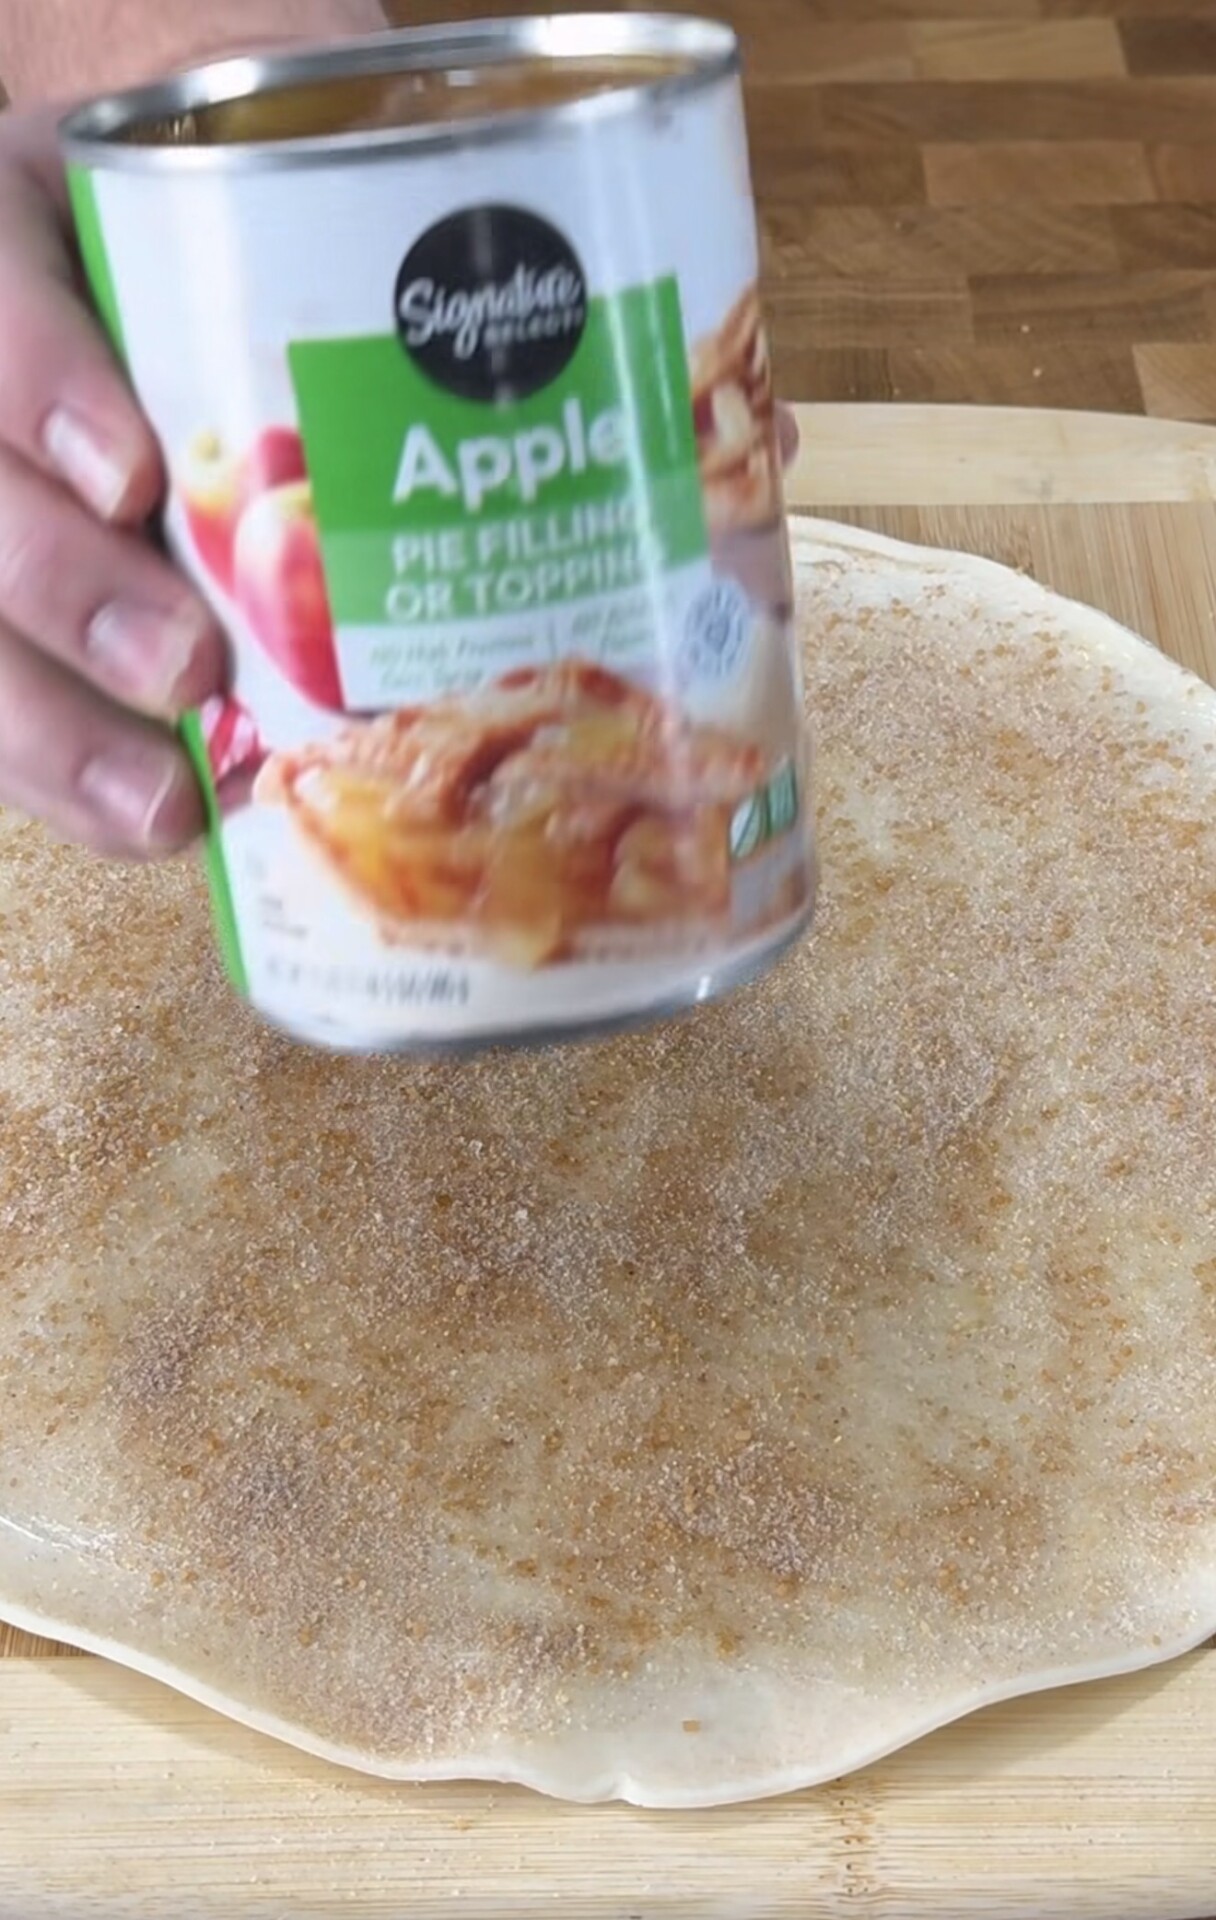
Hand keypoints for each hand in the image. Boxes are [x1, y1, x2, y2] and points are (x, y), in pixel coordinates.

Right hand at [0, 105, 225, 857]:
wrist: (127, 280)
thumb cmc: (202, 253)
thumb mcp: (219, 223)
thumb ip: (289, 277)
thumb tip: (475, 347)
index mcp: (4, 256)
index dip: (41, 389)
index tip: (133, 477)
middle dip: (67, 591)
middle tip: (183, 667)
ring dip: (57, 735)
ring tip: (164, 809)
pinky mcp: (4, 626)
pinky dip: (70, 783)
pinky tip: (156, 824)